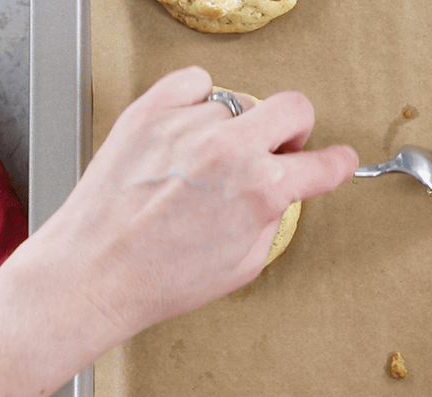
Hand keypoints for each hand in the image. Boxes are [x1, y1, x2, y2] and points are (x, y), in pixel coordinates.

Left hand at [40, 66, 357, 337]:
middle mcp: (229, 151)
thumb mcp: (242, 265)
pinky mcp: (150, 113)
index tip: (336, 161)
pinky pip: (193, 82)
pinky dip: (198, 98)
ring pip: (236, 104)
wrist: (95, 272)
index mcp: (261, 190)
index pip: (324, 163)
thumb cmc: (158, 279)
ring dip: (233, 129)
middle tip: (279, 150)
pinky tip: (190, 127)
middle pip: (293, 107)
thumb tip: (276, 196)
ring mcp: (189, 126)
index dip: (337, 164)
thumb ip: (270, 219)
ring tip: (206, 163)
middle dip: (295, 130)